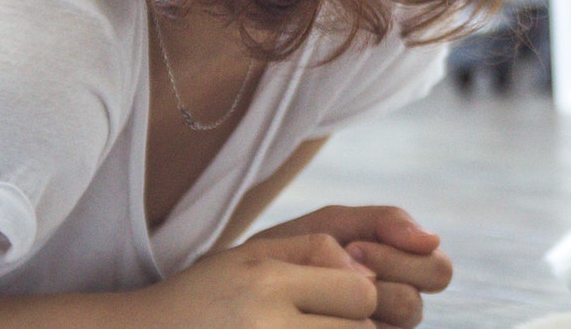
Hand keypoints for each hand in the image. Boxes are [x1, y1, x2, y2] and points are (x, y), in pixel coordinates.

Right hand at [135, 232, 378, 327]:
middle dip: (354, 327)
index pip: (359, 292)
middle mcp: (268, 328)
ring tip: (305, 326)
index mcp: (267, 284)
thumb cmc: (202, 296)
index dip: (359, 295)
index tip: (338, 297)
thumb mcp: (250, 255)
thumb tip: (369, 274)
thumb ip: (314, 250)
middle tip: (316, 319)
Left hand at [251, 205, 452, 327]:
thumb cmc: (291, 251)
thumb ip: (385, 221)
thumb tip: (432, 238)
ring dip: (353, 302)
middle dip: (372, 280)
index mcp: (404, 274)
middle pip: (414, 303)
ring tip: (316, 288)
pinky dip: (340, 321)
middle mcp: (397, 310)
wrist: (238, 284)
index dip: (399, 259)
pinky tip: (312, 311)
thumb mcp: (334, 224)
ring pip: (388, 326)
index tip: (354, 246)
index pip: (438, 272)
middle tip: (338, 265)